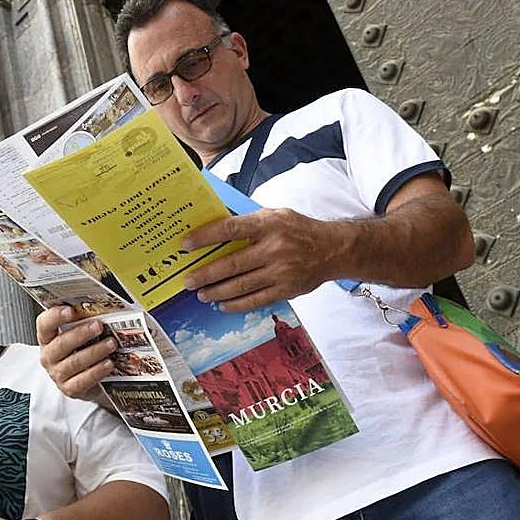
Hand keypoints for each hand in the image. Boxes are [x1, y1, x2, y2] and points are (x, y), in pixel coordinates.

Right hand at [36, 306, 115, 402]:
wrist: (87, 381)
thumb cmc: (81, 352)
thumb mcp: (78, 336)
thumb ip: (82, 322)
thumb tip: (98, 308)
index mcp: (47, 338)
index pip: (44, 324)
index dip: (55, 316)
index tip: (70, 310)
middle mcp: (49, 356)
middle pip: (61, 344)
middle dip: (81, 333)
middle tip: (98, 326)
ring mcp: (58, 374)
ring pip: (74, 362)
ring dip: (95, 351)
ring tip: (111, 343)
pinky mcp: (69, 389)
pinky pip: (83, 380)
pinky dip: (97, 371)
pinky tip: (109, 363)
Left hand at [182, 208, 340, 311]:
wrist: (333, 249)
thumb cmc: (299, 230)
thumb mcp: (276, 214)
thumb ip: (249, 221)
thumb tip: (216, 225)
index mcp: (269, 224)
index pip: (230, 229)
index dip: (205, 237)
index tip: (187, 244)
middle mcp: (274, 248)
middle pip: (232, 264)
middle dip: (206, 274)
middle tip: (189, 280)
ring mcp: (280, 271)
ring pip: (241, 286)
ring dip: (217, 292)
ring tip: (202, 294)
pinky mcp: (286, 290)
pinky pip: (255, 300)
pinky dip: (236, 304)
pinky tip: (222, 304)